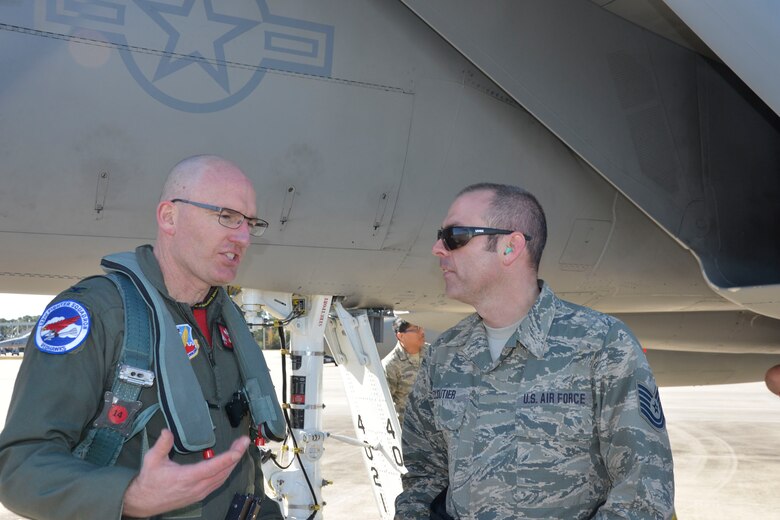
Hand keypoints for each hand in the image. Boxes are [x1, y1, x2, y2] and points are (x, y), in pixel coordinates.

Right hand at [122, 429, 249, 517]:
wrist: (143, 502)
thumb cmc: (149, 481)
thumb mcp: (152, 460)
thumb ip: (162, 444)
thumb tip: (167, 431)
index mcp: (186, 477)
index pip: (213, 467)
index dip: (229, 456)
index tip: (240, 447)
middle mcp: (196, 487)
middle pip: (223, 471)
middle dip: (236, 455)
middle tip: (244, 442)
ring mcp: (199, 492)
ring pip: (222, 478)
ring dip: (232, 464)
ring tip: (239, 449)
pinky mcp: (200, 495)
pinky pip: (218, 483)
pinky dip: (226, 472)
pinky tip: (229, 463)